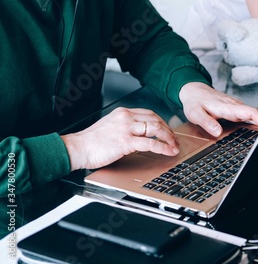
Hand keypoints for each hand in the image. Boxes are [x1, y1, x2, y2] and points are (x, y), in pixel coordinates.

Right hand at [61, 107, 179, 170]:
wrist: (77, 148)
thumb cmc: (91, 141)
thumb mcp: (110, 126)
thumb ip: (125, 126)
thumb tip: (141, 134)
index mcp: (123, 112)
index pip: (150, 114)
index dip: (163, 122)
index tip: (168, 131)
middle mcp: (126, 117)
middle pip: (156, 120)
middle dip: (169, 131)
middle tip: (175, 140)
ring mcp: (126, 128)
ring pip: (156, 128)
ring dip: (169, 138)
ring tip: (174, 146)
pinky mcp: (125, 142)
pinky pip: (150, 143)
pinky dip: (162, 147)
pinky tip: (168, 151)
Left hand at [179, 82, 257, 136]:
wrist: (194, 90)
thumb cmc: (195, 102)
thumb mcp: (195, 113)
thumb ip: (206, 122)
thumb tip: (217, 132)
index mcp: (227, 107)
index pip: (248, 112)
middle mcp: (235, 106)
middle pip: (256, 113)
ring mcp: (237, 107)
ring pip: (255, 114)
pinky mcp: (237, 109)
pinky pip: (251, 115)